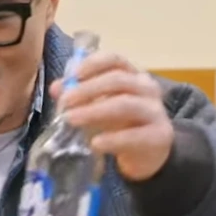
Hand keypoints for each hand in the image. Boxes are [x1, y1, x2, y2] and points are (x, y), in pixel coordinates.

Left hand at [51, 51, 174, 181]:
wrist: (149, 156)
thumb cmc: (122, 126)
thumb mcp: (100, 108)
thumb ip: (79, 96)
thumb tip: (57, 88)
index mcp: (133, 76)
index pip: (115, 60)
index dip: (94, 64)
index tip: (74, 75)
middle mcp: (147, 89)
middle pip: (118, 80)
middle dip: (88, 89)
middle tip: (65, 102)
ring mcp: (156, 112)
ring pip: (125, 104)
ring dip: (94, 111)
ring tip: (72, 119)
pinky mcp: (159, 136)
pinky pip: (134, 136)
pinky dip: (112, 139)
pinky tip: (95, 143)